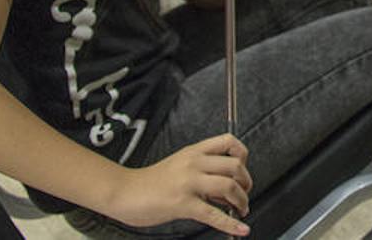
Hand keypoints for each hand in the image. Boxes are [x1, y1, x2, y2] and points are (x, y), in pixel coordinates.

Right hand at [107, 134, 251, 234]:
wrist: (125, 192)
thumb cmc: (151, 182)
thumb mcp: (180, 165)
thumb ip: (203, 170)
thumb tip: (228, 186)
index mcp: (194, 151)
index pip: (228, 141)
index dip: (242, 155)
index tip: (242, 169)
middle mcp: (193, 163)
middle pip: (234, 166)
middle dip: (246, 183)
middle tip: (244, 195)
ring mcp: (188, 183)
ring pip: (228, 187)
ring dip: (242, 201)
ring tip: (241, 210)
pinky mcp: (182, 204)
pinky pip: (213, 214)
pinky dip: (231, 224)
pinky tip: (240, 229)